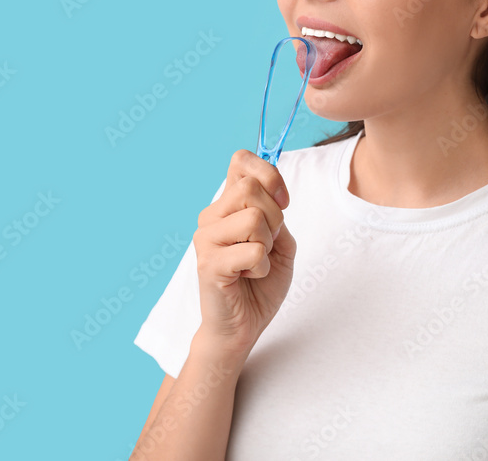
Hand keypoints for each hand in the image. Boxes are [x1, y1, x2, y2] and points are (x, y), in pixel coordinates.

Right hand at [192, 149, 296, 357]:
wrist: (243, 326)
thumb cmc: (261, 284)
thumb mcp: (281, 242)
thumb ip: (277, 215)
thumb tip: (274, 196)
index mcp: (227, 205)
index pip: (240, 161)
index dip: (269, 173)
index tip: (282, 201)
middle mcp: (211, 216)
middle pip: (251, 188)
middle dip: (275, 217)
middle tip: (268, 244)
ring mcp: (206, 239)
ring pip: (254, 217)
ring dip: (268, 244)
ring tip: (255, 263)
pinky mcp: (208, 263)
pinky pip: (252, 250)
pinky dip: (262, 267)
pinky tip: (248, 277)